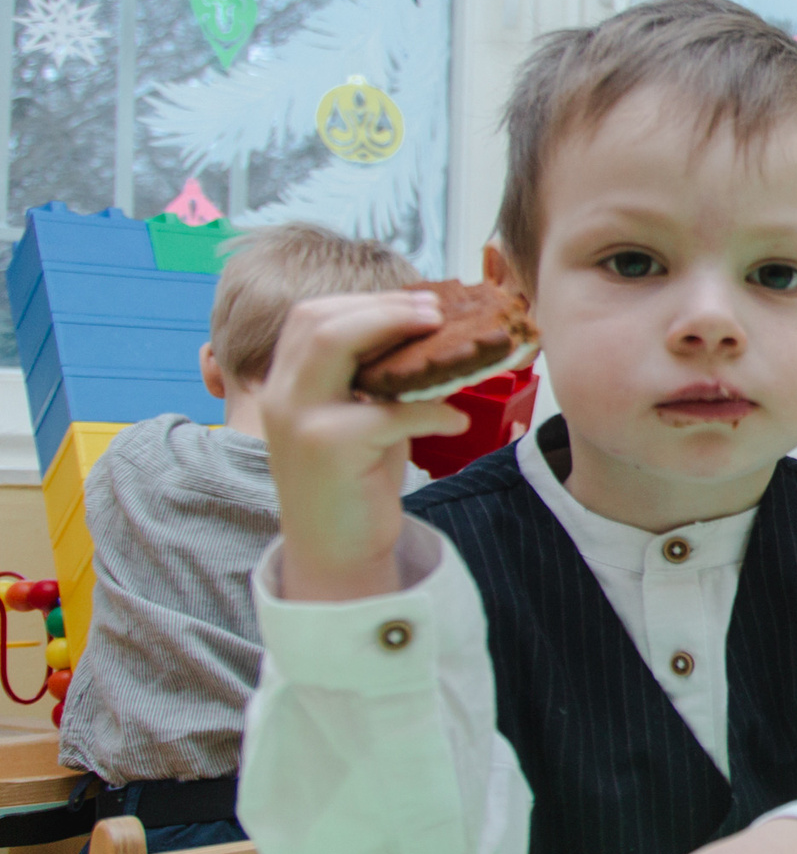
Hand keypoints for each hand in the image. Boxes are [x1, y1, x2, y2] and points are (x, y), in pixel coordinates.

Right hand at [260, 291, 469, 600]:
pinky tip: (455, 418)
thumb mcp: (359, 418)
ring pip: (336, 344)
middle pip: (320, 320)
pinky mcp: (330, 449)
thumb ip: (375, 379)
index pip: (311, 316)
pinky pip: (389, 410)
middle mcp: (283, 395)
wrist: (336, 552)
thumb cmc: (355, 479)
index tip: (417, 302)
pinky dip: (432, 409)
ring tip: (442, 334)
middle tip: (435, 310)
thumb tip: (430, 334)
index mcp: (286, 383)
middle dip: (383, 305)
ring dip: (395, 328)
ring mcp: (301, 420)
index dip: (367, 301)